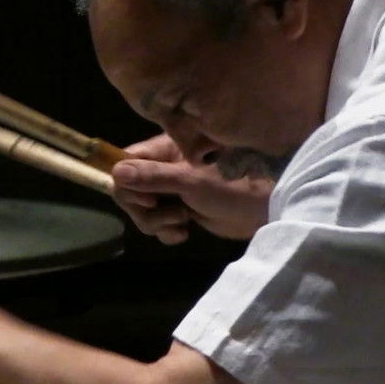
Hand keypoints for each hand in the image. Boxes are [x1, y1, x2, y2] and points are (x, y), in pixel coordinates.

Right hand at [111, 134, 273, 243]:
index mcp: (166, 149)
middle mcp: (165, 166)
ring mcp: (173, 189)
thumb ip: (153, 177)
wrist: (268, 207)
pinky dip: (166, 232)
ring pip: (142, 210)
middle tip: (170, 216)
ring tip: (182, 223)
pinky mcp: (182, 209)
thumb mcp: (191, 181)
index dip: (128, 184)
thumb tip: (116, 173)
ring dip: (156, 222)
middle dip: (144, 210)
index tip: (147, 200)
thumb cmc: (235, 184)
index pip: (125, 162)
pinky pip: (158, 223)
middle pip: (129, 190)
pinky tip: (184, 234)